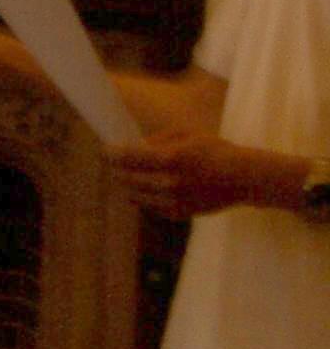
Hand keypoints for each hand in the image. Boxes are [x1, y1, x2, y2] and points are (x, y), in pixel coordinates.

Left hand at [107, 130, 267, 221]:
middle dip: (116, 169)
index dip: (112, 153)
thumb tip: (134, 148)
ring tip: (125, 176)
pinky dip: (143, 198)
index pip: (128, 157)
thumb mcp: (186, 134)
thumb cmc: (215, 150)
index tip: (105, 149)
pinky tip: (144, 190)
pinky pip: (150, 207)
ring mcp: (173, 201)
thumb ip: (157, 141)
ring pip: (135, 196)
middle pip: (127, 178)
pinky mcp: (179, 213)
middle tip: (112, 163)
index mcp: (170, 158)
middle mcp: (169, 182)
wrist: (243, 178)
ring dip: (126, 185)